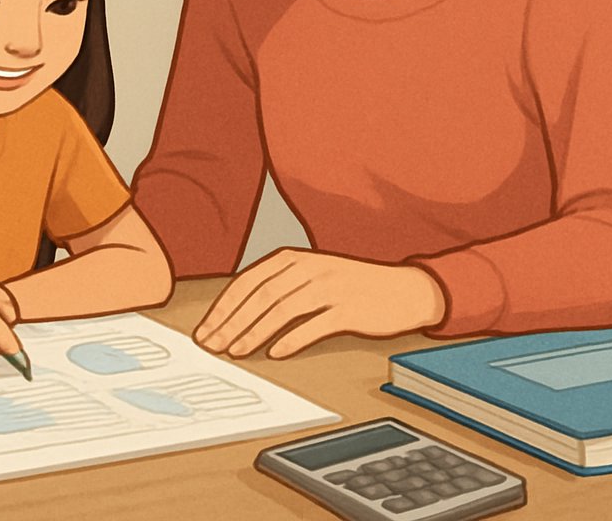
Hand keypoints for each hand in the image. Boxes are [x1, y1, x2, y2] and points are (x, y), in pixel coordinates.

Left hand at [194, 248, 446, 358]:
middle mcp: (309, 268)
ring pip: (281, 310)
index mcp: (294, 257)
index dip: (224, 307)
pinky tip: (275, 353)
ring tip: (236, 351)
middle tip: (212, 345)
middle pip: (259, 297)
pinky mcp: (349, 309)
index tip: (206, 329)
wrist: (405, 289)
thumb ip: (279, 286)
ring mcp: (330, 287)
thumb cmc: (352, 284)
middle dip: (231, 323)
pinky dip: (291, 340)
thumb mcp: (313, 273)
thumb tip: (238, 315)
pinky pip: (314, 326)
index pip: (248, 281)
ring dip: (254, 333)